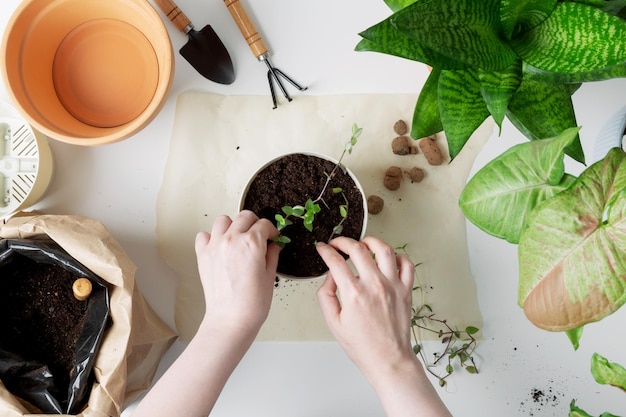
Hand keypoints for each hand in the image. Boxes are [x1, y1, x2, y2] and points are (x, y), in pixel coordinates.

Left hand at [195, 210, 280, 334]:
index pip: (264, 224)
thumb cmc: (252, 304)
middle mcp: (232, 240)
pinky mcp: (203, 256)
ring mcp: (215, 246)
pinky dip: (211, 237)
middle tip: (258, 234)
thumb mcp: (269, 276)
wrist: (231, 320)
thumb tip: (273, 245)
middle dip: (254, 223)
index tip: (272, 237)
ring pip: (223, 220)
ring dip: (233, 225)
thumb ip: (271, 255)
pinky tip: (220, 246)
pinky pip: (203, 235)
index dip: (271, 230)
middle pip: (245, 216)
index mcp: (252, 243)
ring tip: (238, 237)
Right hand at [315, 236, 414, 377]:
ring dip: (371, 241)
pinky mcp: (406, 290)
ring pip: (384, 250)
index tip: (323, 248)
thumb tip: (330, 276)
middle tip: (338, 244)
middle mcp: (374, 285)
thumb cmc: (362, 345)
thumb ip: (326, 295)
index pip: (336, 261)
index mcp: (353, 294)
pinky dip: (398, 256)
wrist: (388, 360)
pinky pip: (406, 264)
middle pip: (358, 249)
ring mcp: (393, 286)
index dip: (326, 250)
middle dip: (343, 241)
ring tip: (363, 244)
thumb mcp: (333, 322)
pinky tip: (388, 259)